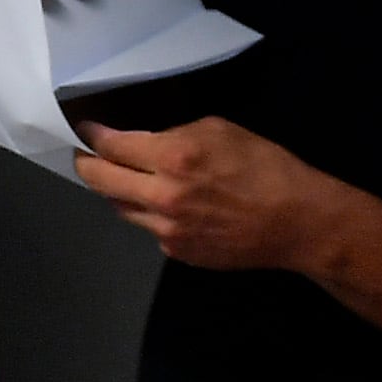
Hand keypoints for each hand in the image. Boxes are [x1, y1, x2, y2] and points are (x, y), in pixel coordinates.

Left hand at [73, 116, 330, 271]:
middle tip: (85, 156)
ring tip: (129, 179)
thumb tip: (146, 142)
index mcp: (172, 158)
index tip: (84, 130)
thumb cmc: (265, 168)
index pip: (110, 146)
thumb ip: (176, 135)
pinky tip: (171, 206)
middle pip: (98, 180)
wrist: (296, 222)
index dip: (92, 136)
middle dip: (86, 164)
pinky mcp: (176, 251)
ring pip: (120, 207)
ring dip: (120, 191)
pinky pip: (149, 228)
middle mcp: (160, 196)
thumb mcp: (220, 131)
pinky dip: (151, 214)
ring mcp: (165, 229)